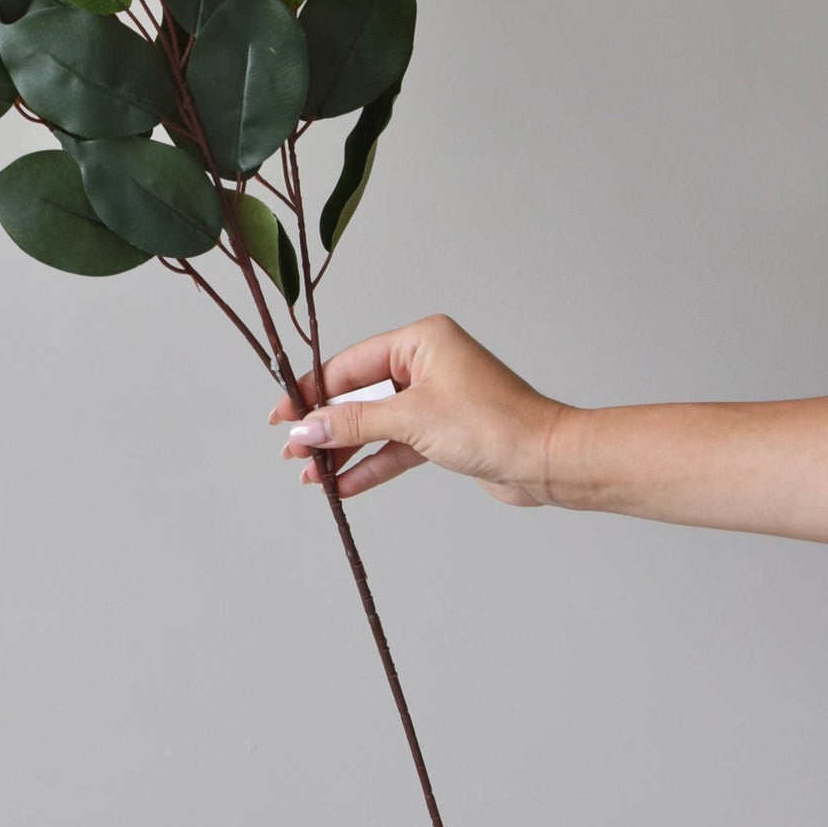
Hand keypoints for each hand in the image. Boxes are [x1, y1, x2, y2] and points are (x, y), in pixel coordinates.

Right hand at [268, 313, 570, 504]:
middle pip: (359, 396)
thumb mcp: (412, 420)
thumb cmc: (493, 424)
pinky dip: (371, 464)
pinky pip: (395, 446)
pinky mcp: (443, 432)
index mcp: (420, 341)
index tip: (282, 417)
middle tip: (292, 451)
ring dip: (344, 451)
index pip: (349, 365)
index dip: (311, 392)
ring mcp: (435, 399)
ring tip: (311, 476)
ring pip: (375, 425)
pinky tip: (343, 485)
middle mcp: (426, 364)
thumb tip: (307, 427)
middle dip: (325, 427)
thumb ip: (355, 423)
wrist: (545, 460)